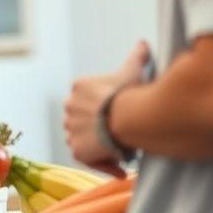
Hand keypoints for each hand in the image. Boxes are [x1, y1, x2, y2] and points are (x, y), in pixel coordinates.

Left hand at [64, 41, 149, 176]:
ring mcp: (71, 130)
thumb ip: (136, 57)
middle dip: (101, 126)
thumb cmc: (129, 93)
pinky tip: (120, 169)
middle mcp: (69, 108)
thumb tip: (143, 43)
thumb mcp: (132, 71)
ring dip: (100, 145)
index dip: (106, 108)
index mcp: (79, 88)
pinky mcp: (77, 150)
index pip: (89, 99)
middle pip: (85, 119)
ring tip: (122, 149)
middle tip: (123, 133)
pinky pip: (88, 158)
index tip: (122, 113)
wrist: (125, 117)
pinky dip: (102, 163)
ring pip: (85, 138)